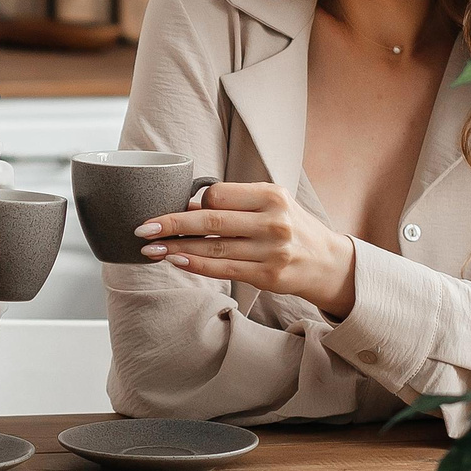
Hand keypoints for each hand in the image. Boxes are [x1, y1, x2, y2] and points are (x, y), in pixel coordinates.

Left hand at [135, 181, 357, 316]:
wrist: (327, 262)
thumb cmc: (292, 226)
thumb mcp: (271, 203)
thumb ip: (235, 203)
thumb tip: (187, 206)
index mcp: (271, 196)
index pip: (219, 195)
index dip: (196, 203)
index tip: (179, 208)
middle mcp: (273, 222)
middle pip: (211, 222)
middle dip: (171, 224)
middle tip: (142, 227)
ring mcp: (271, 251)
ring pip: (213, 249)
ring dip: (176, 248)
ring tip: (150, 248)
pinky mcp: (268, 276)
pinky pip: (223, 270)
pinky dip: (196, 265)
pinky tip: (176, 261)